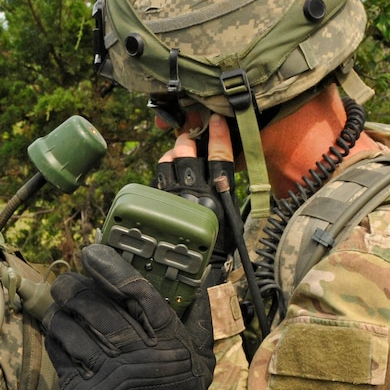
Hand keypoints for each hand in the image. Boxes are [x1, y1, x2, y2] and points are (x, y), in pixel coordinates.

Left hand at [41, 243, 214, 389]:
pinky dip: (54, 334)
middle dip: (76, 286)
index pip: (138, 294)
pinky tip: (56, 325)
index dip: (113, 268)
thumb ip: (201, 316)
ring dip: (60, 308)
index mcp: (167, 343)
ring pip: (72, 327)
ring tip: (59, 299)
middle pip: (97, 307)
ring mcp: (106, 376)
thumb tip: (209, 275)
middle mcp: (136, 356)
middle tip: (69, 279)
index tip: (95, 253)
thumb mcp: (200, 358)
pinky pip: (59, 352)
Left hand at [156, 114, 236, 262]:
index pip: (219, 157)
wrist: (199, 270)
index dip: (218, 136)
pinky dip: (162, 173)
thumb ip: (228, 191)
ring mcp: (175, 199)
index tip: (217, 120)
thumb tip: (225, 170)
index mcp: (219, 195)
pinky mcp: (159, 206)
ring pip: (167, 164)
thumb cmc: (221, 244)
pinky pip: (157, 182)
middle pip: (188, 154)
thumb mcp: (233, 218)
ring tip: (175, 154)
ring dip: (171, 154)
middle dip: (187, 140)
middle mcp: (196, 194)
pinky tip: (167, 173)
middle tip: (188, 136)